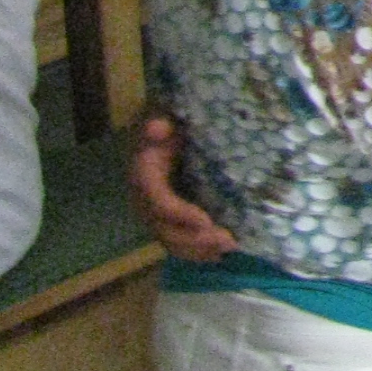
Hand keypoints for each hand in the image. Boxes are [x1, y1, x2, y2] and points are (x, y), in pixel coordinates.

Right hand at [130, 115, 235, 261]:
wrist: (163, 128)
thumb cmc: (168, 121)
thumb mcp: (161, 116)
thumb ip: (159, 124)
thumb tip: (158, 128)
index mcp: (144, 176)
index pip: (159, 201)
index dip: (180, 214)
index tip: (206, 220)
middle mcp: (145, 200)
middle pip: (165, 229)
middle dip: (195, 240)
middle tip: (226, 241)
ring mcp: (155, 213)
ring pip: (171, 240)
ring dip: (198, 250)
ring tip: (227, 249)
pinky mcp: (168, 218)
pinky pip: (178, 240)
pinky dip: (197, 250)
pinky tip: (219, 254)